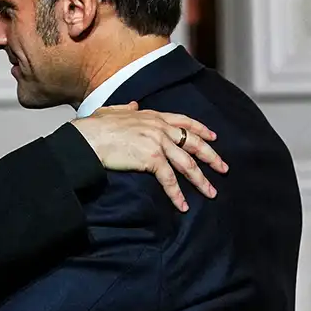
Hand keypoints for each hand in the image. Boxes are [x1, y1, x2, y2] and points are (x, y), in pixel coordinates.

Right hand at [70, 101, 227, 211]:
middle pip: (194, 142)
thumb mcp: (112, 111)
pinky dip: (177, 194)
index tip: (213, 137)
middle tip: (223, 168)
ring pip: (187, 163)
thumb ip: (126, 109)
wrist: (87, 138)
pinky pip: (169, 179)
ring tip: (210, 192)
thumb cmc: (94, 127)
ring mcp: (157, 142)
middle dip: (211, 156)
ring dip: (201, 180)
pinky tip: (183, 205)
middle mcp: (159, 127)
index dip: (201, 129)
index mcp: (152, 116)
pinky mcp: (151, 159)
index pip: (184, 121)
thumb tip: (133, 106)